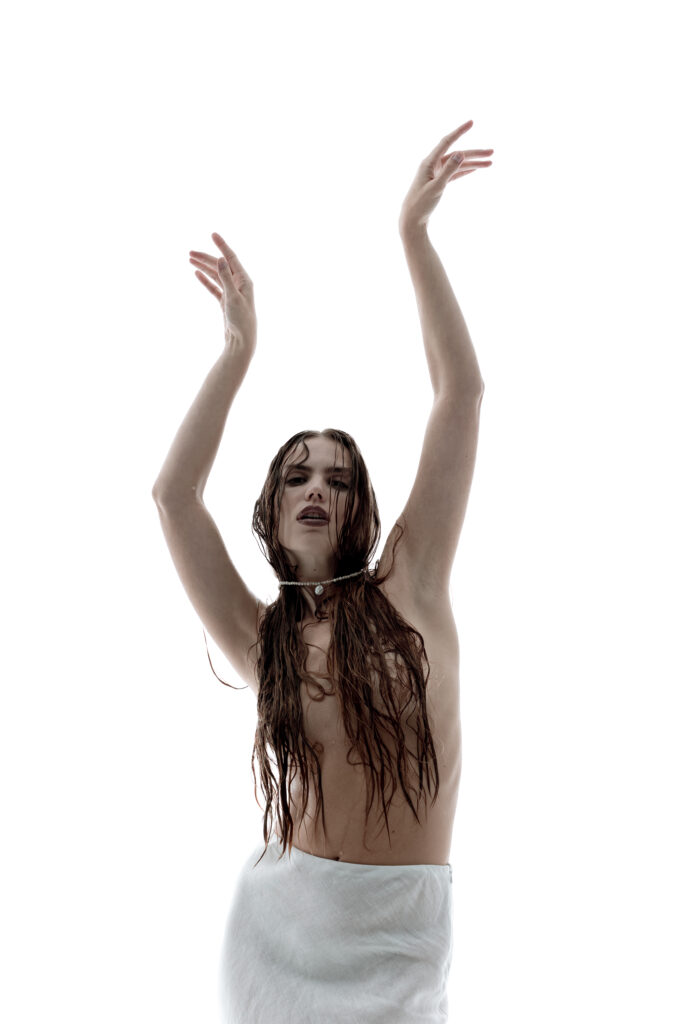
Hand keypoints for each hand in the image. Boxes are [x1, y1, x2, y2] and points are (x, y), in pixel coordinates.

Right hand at [189, 232, 256, 350]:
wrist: (241, 340)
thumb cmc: (241, 320)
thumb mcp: (232, 298)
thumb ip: (226, 278)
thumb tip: (221, 259)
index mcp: (244, 280)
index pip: (231, 258)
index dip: (222, 245)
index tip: (213, 234)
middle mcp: (238, 284)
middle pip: (220, 265)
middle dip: (206, 257)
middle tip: (190, 252)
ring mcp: (231, 292)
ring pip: (215, 275)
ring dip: (203, 267)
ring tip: (190, 259)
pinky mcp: (225, 301)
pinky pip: (214, 286)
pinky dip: (205, 280)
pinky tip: (197, 273)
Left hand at [399, 121, 492, 235]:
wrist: (412, 220)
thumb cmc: (421, 204)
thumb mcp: (436, 188)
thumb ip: (449, 170)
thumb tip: (460, 153)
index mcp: (429, 162)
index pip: (447, 142)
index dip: (460, 131)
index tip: (472, 122)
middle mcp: (433, 165)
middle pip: (458, 154)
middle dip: (475, 153)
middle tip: (492, 152)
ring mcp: (436, 173)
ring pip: (458, 164)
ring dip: (474, 163)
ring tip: (490, 163)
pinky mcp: (439, 182)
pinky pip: (455, 173)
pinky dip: (465, 170)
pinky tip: (475, 169)